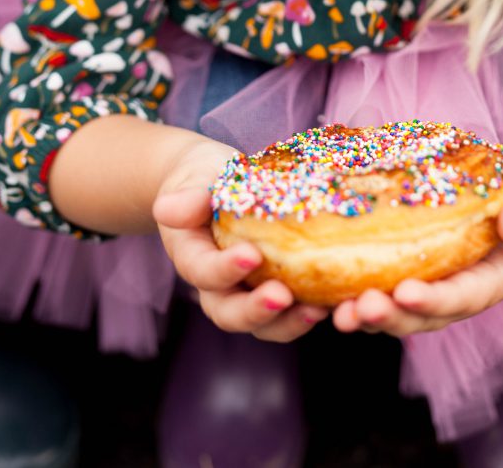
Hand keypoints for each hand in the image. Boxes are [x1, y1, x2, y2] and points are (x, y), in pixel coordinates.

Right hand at [153, 136, 328, 341]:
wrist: (217, 185)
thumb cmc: (204, 179)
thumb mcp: (195, 179)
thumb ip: (188, 197)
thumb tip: (166, 208)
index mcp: (193, 257)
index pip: (203, 272)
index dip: (224, 270)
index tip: (251, 256)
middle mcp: (217, 285)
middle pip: (230, 313)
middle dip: (256, 310)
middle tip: (282, 297)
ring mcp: (247, 292)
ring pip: (263, 324)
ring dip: (289, 323)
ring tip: (317, 310)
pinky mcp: (276, 289)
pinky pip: (290, 311)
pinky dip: (311, 310)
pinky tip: (335, 302)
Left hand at [332, 199, 502, 336]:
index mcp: (477, 289)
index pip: (454, 300)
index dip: (431, 300)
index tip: (408, 292)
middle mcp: (442, 302)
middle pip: (412, 317)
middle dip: (386, 315)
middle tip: (361, 306)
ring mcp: (416, 297)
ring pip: (385, 314)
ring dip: (359, 314)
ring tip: (335, 311)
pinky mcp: (393, 284)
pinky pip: (366, 294)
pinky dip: (341, 296)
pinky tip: (314, 291)